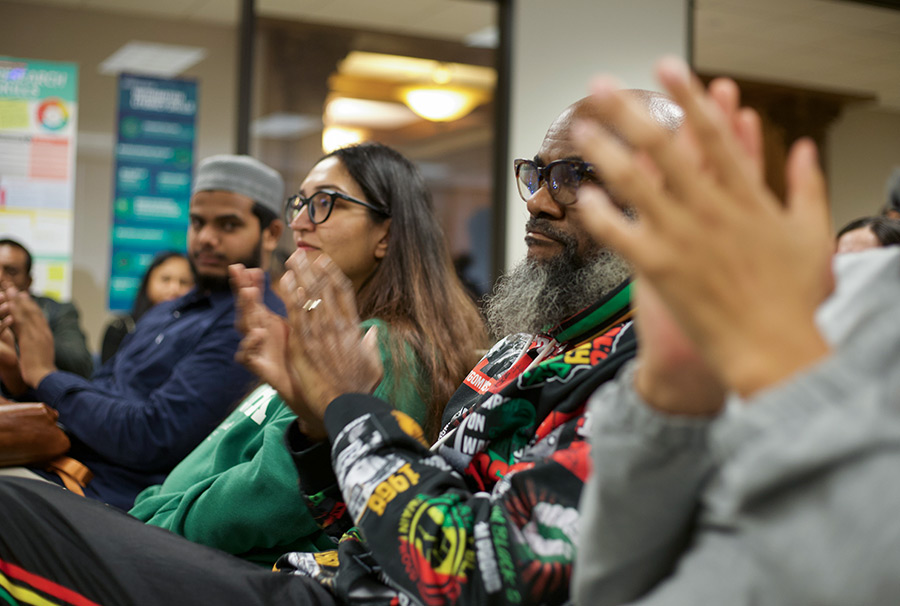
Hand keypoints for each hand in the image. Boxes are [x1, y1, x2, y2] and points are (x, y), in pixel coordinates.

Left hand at [0, 287, 56, 387]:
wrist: (45, 376)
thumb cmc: (42, 370)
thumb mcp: (43, 355)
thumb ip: (40, 346)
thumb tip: (37, 344)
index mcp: (47, 336)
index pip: (39, 318)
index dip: (32, 307)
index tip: (25, 299)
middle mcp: (43, 332)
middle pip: (34, 312)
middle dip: (24, 301)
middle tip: (17, 290)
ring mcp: (37, 334)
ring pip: (27, 314)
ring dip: (18, 302)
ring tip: (10, 291)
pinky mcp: (30, 338)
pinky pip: (21, 322)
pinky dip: (15, 312)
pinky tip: (9, 304)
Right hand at [230, 264, 294, 399]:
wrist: (305, 387)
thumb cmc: (299, 353)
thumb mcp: (296, 323)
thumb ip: (293, 303)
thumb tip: (296, 276)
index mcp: (265, 320)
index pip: (252, 296)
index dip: (248, 280)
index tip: (247, 265)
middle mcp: (256, 331)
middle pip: (245, 306)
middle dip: (241, 287)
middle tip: (238, 270)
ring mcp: (255, 348)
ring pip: (244, 326)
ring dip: (245, 308)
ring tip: (250, 292)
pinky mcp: (257, 366)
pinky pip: (245, 355)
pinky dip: (249, 344)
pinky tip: (258, 333)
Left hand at [280, 251, 382, 440]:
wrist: (347, 407)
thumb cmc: (360, 390)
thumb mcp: (373, 366)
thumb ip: (370, 347)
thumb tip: (371, 333)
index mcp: (353, 330)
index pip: (344, 295)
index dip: (334, 275)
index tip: (325, 262)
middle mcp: (337, 326)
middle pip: (325, 290)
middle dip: (313, 269)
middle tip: (302, 253)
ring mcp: (321, 334)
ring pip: (310, 297)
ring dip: (300, 276)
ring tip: (291, 260)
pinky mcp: (305, 344)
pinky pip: (296, 314)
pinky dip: (291, 295)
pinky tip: (283, 282)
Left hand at [572, 57, 832, 396]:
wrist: (772, 350)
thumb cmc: (792, 297)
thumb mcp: (813, 234)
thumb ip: (807, 187)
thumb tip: (804, 151)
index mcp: (747, 196)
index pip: (714, 133)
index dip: (690, 97)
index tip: (669, 69)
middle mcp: (711, 209)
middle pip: (664, 147)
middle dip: (630, 111)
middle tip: (602, 87)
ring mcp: (683, 238)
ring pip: (636, 184)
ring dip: (605, 152)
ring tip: (581, 129)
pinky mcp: (660, 270)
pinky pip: (621, 235)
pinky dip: (601, 215)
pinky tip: (583, 197)